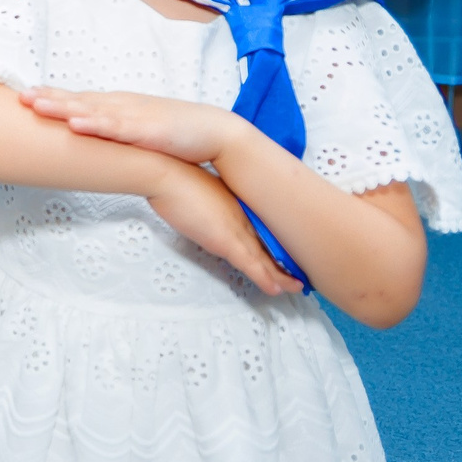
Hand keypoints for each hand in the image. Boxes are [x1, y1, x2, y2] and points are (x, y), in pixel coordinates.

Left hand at [19, 87, 248, 165]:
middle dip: (48, 97)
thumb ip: (117, 133)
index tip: (25, 95)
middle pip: (78, 101)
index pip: (79, 100)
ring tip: (35, 104)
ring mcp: (134, 117)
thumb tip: (93, 137)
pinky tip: (75, 124)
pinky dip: (94, 126)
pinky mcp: (148, 132)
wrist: (217, 133)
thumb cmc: (179, 134)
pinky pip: (116, 129)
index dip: (52, 96)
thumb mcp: (141, 132)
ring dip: (62, 107)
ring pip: (91, 111)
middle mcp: (123, 107)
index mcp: (120, 107)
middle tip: (18, 96)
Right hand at [143, 158, 291, 295]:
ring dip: (279, 274)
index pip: (257, 229)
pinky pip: (251, 265)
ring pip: (263, 258)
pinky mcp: (226, 241)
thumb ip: (204, 200)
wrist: (166, 172)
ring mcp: (236, 228)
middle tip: (295, 276)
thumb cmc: (174, 176)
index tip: (278, 254)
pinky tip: (276, 288)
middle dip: (281, 261)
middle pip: (266, 244)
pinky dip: (264, 278)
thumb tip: (199, 204)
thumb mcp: (194, 187)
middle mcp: (241, 216)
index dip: (269, 243)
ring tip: (294, 286)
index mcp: (235, 203)